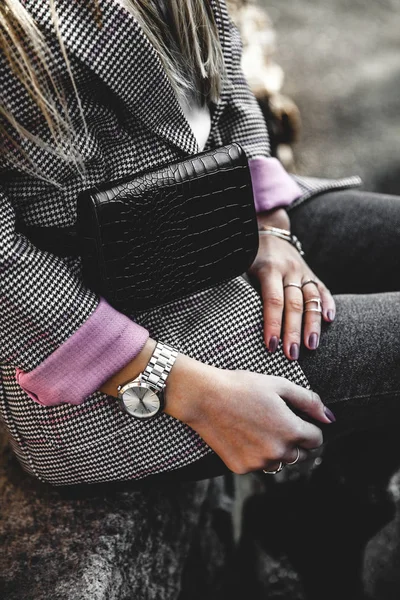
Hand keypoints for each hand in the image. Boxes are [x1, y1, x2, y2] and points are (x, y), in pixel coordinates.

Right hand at [164, 356, 334, 473]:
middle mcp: (278, 452)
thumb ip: (309, 402)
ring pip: (280, 462)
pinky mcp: (241, 467)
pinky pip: (259, 465)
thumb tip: (329, 418)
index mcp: (291, 431)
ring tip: (260, 427)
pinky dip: (257, 454)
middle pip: (301, 455)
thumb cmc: (242, 386)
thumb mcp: (279, 385)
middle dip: (295, 440)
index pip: (316, 439)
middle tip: (277, 421)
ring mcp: (259, 462)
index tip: (296, 416)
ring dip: (277, 449)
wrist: (204, 397)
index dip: (309, 426)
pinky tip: (245, 435)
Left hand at [248, 209, 334, 359]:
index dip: (273, 324)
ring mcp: (303, 272)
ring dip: (313, 324)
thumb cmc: (248, 256)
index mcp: (269, 269)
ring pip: (312, 299)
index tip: (270, 346)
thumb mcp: (240, 266)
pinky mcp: (312, 274)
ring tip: (311, 346)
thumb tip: (224, 315)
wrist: (268, 232)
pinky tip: (330, 320)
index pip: (272, 300)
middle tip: (291, 356)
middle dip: (294, 332)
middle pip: (294, 304)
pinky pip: (323, 290)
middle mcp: (289, 270)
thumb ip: (238, 287)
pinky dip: (328, 304)